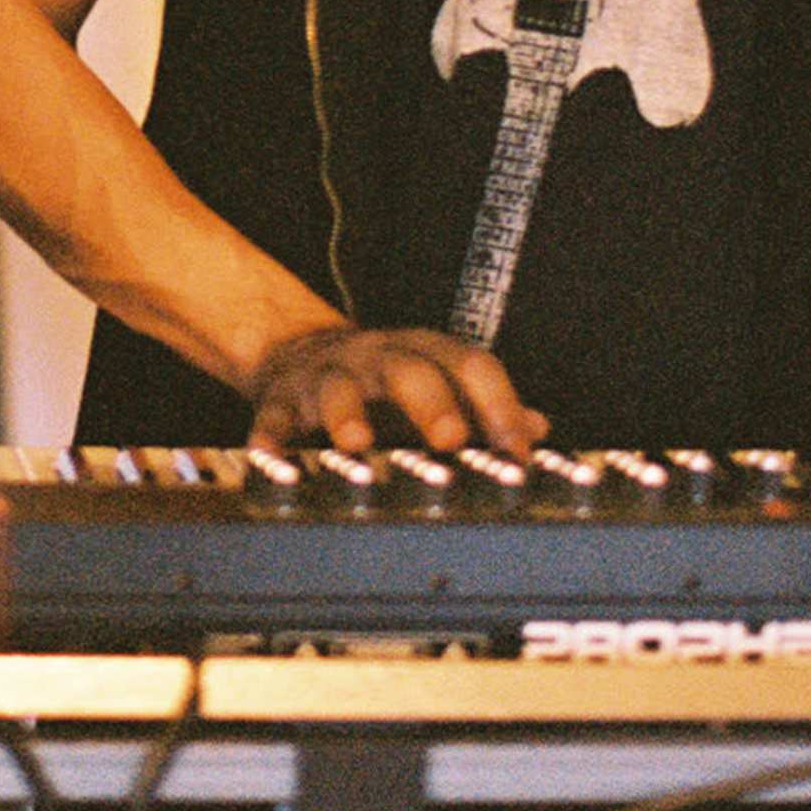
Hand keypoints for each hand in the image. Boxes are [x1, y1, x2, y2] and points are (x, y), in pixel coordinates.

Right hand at [248, 325, 547, 455]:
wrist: (296, 351)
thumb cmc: (381, 380)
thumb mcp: (435, 380)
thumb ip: (484, 408)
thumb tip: (539, 429)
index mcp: (423, 354)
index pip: (471, 366)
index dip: (499, 406)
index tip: (517, 452)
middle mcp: (377, 359)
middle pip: (409, 370)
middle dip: (430, 403)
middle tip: (450, 438)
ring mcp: (328, 377)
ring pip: (338, 389)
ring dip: (347, 415)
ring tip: (355, 444)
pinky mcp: (282, 400)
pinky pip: (274, 417)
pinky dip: (271, 438)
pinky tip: (272, 459)